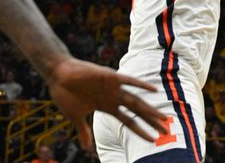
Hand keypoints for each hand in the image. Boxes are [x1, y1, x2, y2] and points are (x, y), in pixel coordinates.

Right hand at [46, 57, 168, 149]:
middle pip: (138, 111)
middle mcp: (114, 98)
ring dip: (150, 109)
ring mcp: (113, 88)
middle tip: (167, 128)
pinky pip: (128, 81)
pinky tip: (153, 89)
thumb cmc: (65, 95)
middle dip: (152, 120)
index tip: (154, 138)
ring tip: (163, 116)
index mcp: (108, 108)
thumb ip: (84, 132)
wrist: (57, 75)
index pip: (129, 122)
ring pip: (137, 100)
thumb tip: (87, 149)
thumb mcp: (76, 117)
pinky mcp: (109, 77)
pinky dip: (140, 85)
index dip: (142, 130)